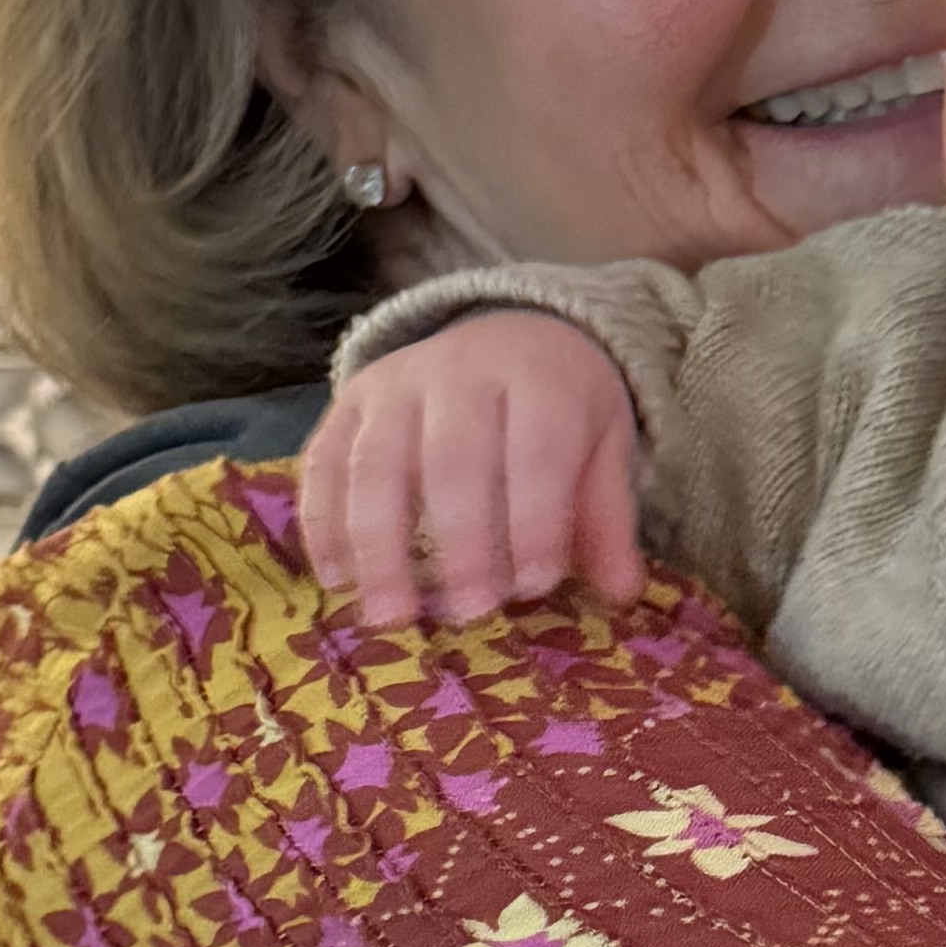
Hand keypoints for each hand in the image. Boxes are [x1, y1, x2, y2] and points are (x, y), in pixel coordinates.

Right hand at [306, 314, 646, 627]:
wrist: (510, 331)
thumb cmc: (559, 407)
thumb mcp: (601, 446)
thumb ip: (604, 517)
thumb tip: (622, 593)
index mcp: (539, 378)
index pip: (536, 449)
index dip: (534, 520)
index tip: (532, 587)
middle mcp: (462, 371)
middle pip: (453, 457)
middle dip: (459, 542)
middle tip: (465, 613)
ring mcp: (396, 383)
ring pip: (376, 462)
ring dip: (377, 544)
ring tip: (388, 615)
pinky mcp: (349, 399)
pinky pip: (323, 460)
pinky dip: (323, 522)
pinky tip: (335, 580)